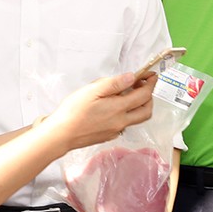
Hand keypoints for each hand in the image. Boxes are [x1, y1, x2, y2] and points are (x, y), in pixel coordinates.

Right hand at [42, 72, 156, 152]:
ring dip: (140, 106)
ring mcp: (116, 131)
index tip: (151, 75)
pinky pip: (125, 125)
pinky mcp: (108, 136)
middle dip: (150, 97)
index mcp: (119, 108)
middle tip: (143, 85)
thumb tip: (131, 77)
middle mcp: (121, 121)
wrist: (61, 135)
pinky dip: (127, 114)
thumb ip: (114, 84)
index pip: (144, 95)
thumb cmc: (73, 111)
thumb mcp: (92, 91)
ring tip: (130, 95)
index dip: (150, 83)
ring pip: (137, 119)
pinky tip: (115, 108)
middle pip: (146, 111)